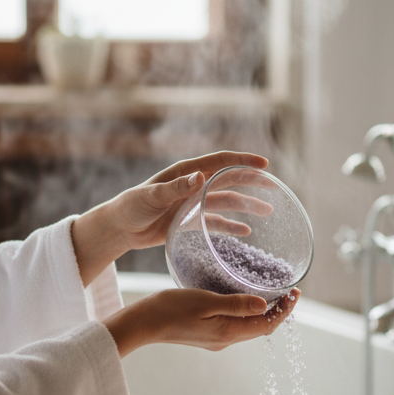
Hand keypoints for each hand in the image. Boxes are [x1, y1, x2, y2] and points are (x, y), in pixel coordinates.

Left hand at [72, 151, 268, 285]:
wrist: (119, 227)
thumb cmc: (131, 207)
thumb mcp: (151, 196)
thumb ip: (175, 188)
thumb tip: (199, 177)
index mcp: (186, 173)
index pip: (220, 162)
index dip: (243, 161)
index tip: (265, 164)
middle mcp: (193, 185)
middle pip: (229, 180)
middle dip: (252, 182)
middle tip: (274, 187)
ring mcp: (193, 203)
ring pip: (226, 202)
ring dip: (246, 206)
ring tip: (267, 212)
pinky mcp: (189, 221)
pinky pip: (215, 222)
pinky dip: (230, 226)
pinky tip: (245, 232)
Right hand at [103, 288, 298, 356]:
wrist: (143, 323)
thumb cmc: (171, 308)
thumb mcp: (206, 301)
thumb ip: (236, 304)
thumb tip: (265, 305)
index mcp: (229, 332)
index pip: (268, 324)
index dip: (285, 310)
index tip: (296, 292)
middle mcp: (226, 341)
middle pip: (261, 328)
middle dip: (279, 311)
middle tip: (289, 291)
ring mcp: (216, 340)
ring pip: (249, 328)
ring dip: (264, 313)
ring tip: (272, 293)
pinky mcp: (208, 336)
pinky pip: (236, 326)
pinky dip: (248, 314)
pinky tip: (244, 300)